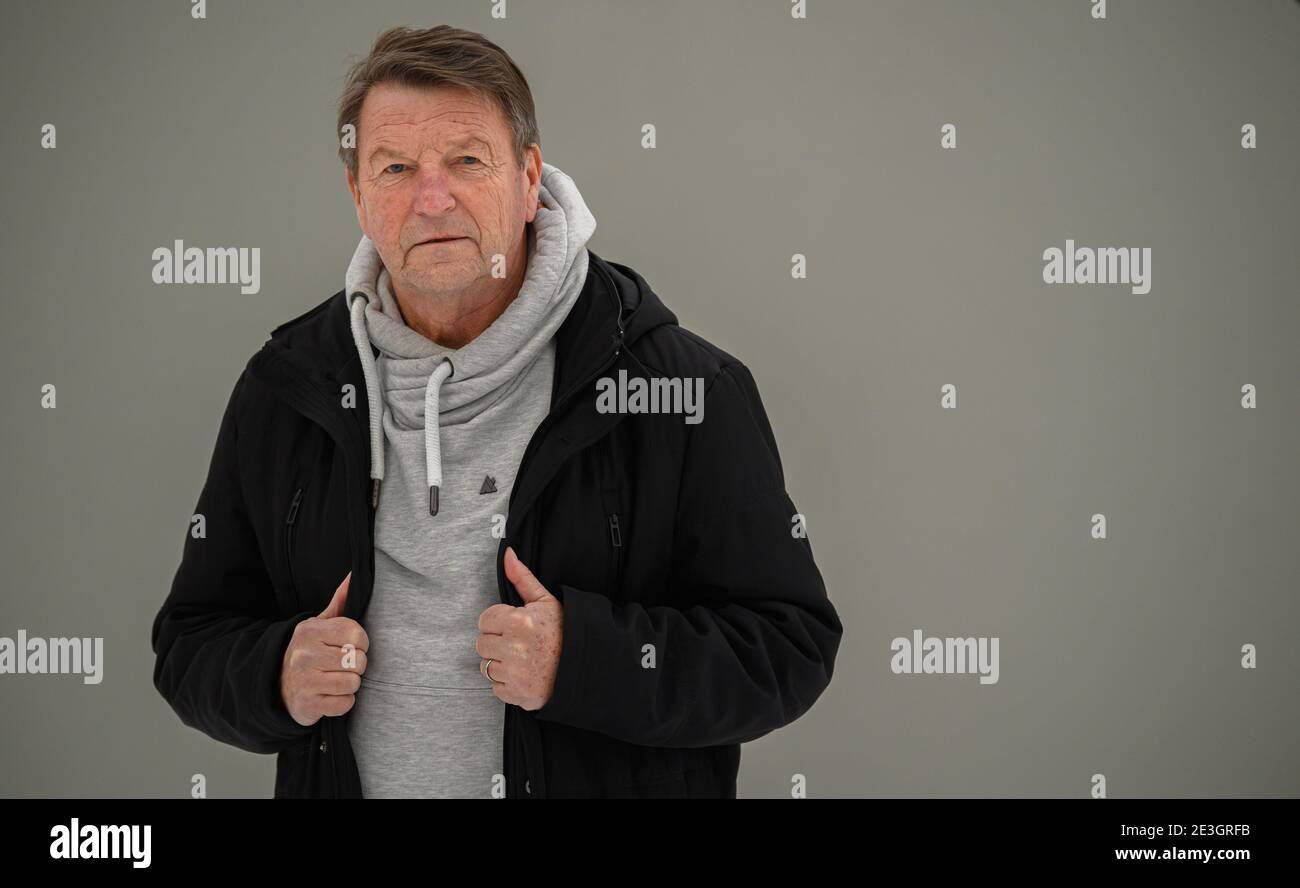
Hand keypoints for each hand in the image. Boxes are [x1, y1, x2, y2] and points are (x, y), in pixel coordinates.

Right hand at [280, 571, 368, 725]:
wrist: (279, 686)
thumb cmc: (310, 651)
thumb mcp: (320, 625)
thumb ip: (339, 602)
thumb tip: (354, 575)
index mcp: (311, 631)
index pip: (357, 634)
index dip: (361, 642)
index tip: (351, 646)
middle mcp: (304, 654)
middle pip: (358, 660)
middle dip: (355, 665)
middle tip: (341, 666)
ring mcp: (304, 680)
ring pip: (353, 683)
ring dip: (349, 685)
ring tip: (335, 679)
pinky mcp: (307, 704)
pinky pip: (345, 704)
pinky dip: (342, 702)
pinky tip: (329, 695)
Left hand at [475, 547, 562, 709]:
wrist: (583, 665)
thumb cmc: (564, 633)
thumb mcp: (546, 601)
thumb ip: (522, 578)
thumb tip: (508, 555)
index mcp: (519, 621)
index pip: (485, 619)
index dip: (499, 621)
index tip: (514, 626)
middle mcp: (513, 648)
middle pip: (482, 643)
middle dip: (497, 642)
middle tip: (519, 643)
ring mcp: (514, 674)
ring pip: (486, 666)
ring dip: (500, 663)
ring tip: (522, 659)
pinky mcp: (516, 694)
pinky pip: (496, 687)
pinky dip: (507, 684)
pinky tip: (524, 675)